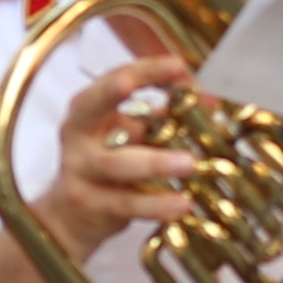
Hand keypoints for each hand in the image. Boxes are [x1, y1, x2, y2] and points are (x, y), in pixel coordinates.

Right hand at [32, 56, 201, 249]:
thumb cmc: (108, 165)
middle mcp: (77, 135)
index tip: (178, 66)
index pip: (113, 78)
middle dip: (114, 91)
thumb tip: (210, 101)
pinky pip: (126, 202)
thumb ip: (164, 116)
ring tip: (190, 162)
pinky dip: (155, 204)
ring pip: (115, 163)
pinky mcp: (90, 204)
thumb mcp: (131, 135)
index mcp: (86, 110)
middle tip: (141, 85)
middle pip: (91, 106)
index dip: (146, 70)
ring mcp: (79, 170)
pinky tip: (182, 203)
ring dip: (155, 161)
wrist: (71, 217)